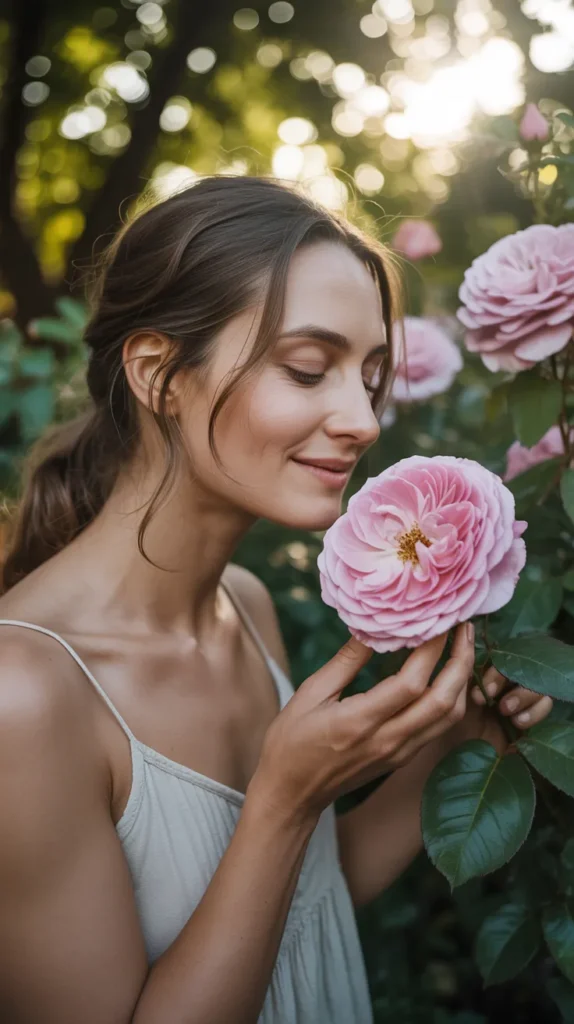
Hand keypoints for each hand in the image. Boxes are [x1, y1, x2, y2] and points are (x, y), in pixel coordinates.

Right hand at [250, 623, 474, 824]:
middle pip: (443, 700)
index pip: (411, 683)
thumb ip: (346, 661)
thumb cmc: (291, 741)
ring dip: (462, 680)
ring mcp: (399, 753)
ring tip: (462, 646)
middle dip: (461, 660)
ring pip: (449, 716)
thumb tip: (373, 627)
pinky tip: (447, 675)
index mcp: (360, 721)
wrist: (291, 793)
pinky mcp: (402, 758)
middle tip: (463, 626)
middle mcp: (387, 740)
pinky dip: (451, 698)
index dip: (431, 649)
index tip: (437, 619)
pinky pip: (439, 727)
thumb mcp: (310, 693)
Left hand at [446, 664, 553, 755]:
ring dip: (523, 694)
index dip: (493, 667)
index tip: (474, 688)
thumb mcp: (450, 696)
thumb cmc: (444, 725)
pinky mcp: (529, 720)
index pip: (500, 655)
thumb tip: (467, 641)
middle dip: (505, 678)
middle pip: (520, 665)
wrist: (450, 758)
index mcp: (483, 672)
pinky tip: (517, 722)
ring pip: (536, 683)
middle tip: (487, 697)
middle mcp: (503, 684)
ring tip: (504, 710)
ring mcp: (518, 701)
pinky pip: (544, 705)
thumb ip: (461, 671)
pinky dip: (534, 710)